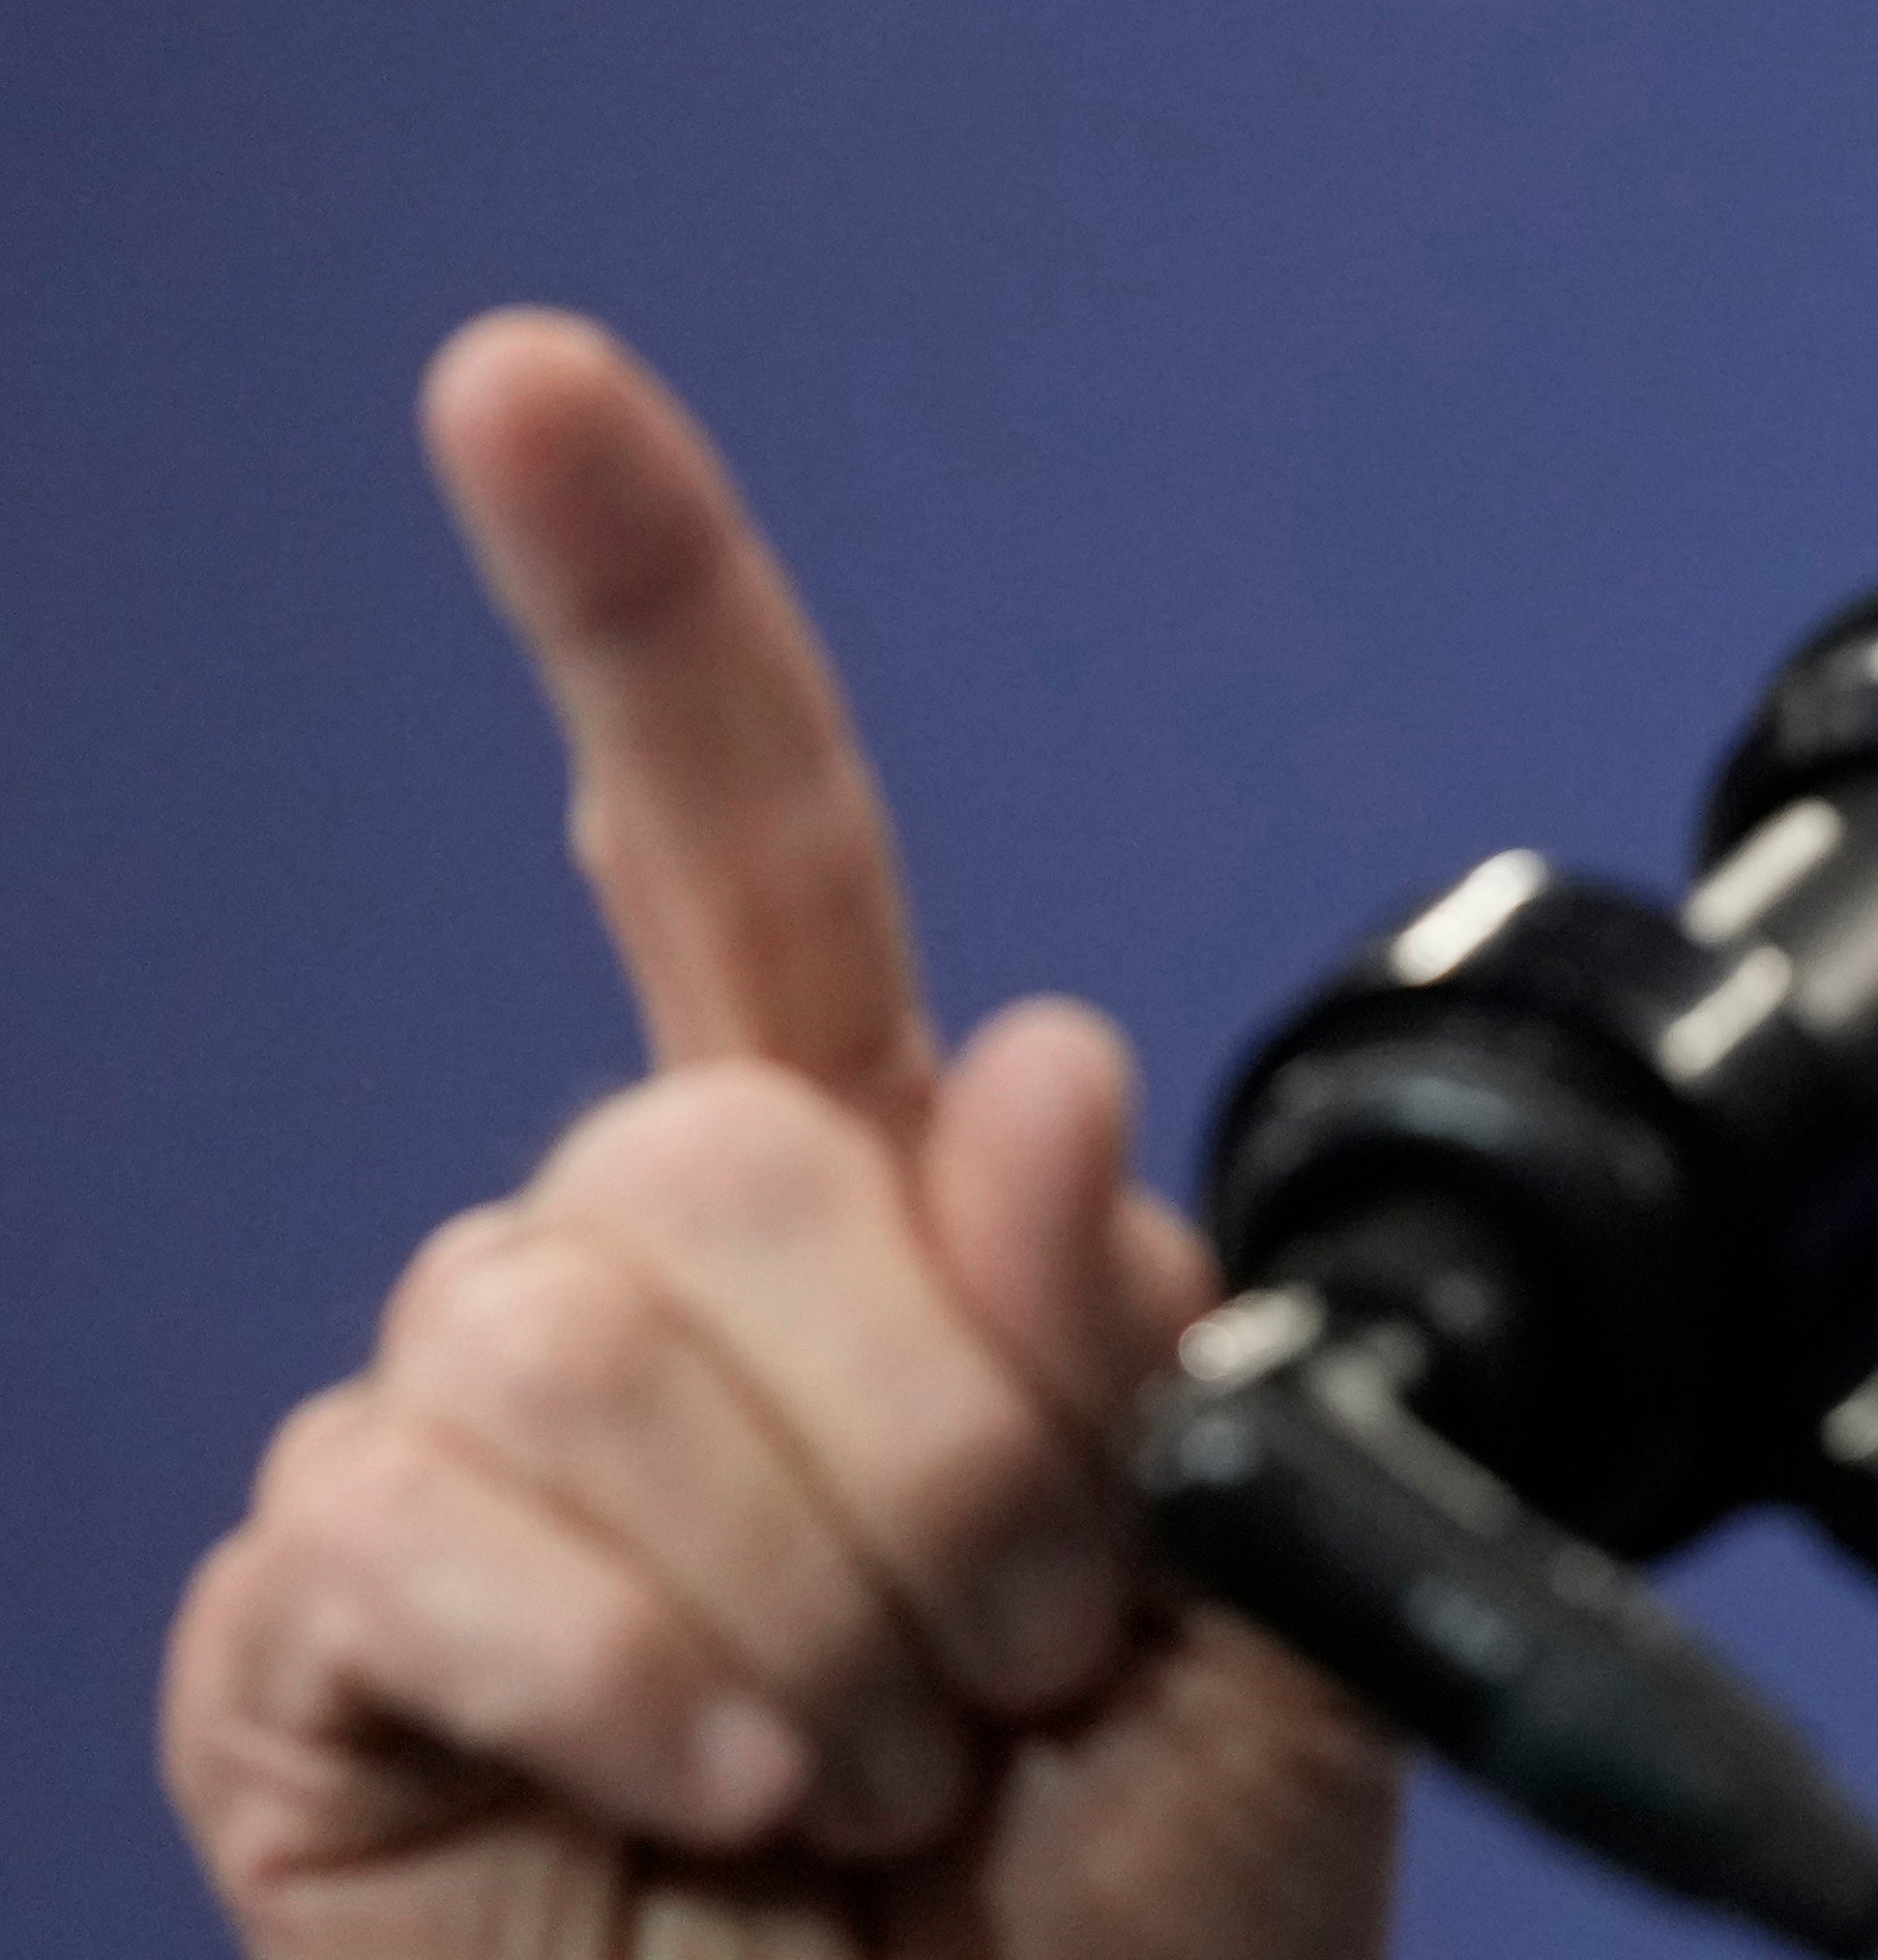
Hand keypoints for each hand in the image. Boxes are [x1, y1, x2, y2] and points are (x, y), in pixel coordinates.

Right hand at [161, 313, 1400, 1959]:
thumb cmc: (1127, 1916)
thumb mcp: (1257, 1580)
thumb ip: (1145, 1319)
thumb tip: (1000, 1075)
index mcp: (893, 1219)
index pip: (747, 844)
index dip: (636, 601)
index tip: (520, 381)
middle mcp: (654, 1281)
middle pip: (745, 1148)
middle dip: (954, 1441)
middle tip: (1022, 1671)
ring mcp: (463, 1441)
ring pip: (592, 1327)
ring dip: (817, 1590)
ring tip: (878, 1768)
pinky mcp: (311, 1620)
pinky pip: (428, 1518)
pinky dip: (634, 1678)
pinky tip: (717, 1798)